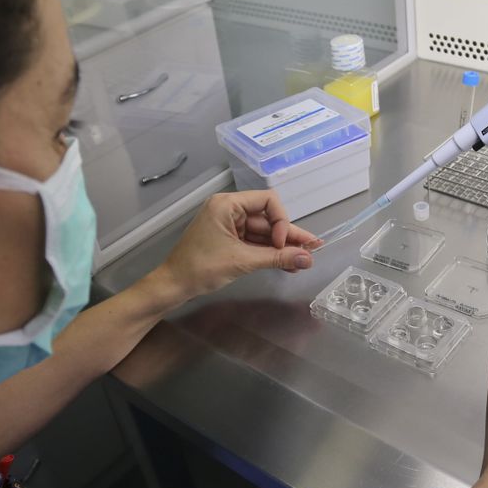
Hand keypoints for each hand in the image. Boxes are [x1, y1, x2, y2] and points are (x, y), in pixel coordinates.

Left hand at [155, 191, 319, 302]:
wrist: (173, 286)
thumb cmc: (200, 268)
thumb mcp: (241, 261)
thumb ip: (277, 258)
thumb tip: (308, 258)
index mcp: (227, 204)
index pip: (267, 201)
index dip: (280, 221)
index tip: (280, 244)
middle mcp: (230, 210)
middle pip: (268, 219)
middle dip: (288, 237)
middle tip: (313, 249)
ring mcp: (230, 226)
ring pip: (264, 233)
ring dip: (282, 248)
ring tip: (304, 261)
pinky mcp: (230, 241)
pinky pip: (255, 243)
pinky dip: (269, 254)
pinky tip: (288, 263)